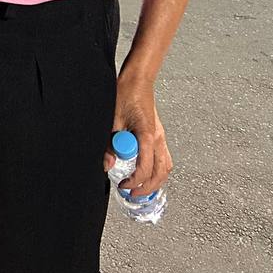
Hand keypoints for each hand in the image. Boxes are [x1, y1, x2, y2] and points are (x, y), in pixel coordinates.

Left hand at [104, 72, 172, 196]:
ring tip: (140, 187)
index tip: (123, 185)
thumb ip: (111, 144)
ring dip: (154, 180)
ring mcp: (160, 136)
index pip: (145, 168)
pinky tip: (145, 171)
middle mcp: (158, 138)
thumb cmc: (127, 93)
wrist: (138, 79)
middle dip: (147, 188)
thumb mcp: (113, 119)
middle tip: (132, 194)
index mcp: (148, 135)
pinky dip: (156, 169)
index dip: (134, 181)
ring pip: (165, 166)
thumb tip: (108, 164)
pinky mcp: (158, 134)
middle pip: (160, 173)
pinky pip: (163, 157)